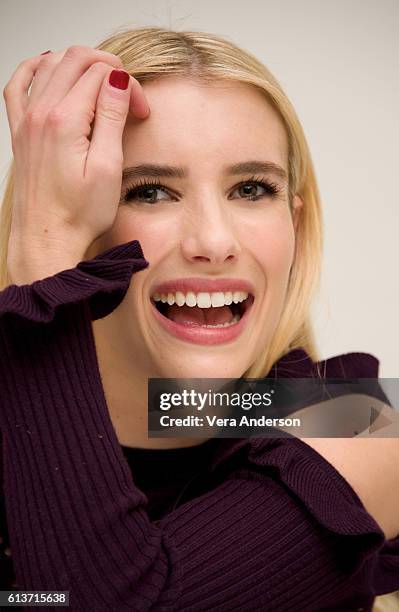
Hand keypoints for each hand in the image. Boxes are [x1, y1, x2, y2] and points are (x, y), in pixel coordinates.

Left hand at [3, 45, 149, 283]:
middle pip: (76, 60)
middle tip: (127, 96)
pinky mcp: (20, 130)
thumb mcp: (107, 168)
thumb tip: (118, 80)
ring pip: (51, 63)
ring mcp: (25, 119)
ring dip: (80, 63)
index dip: (129, 86)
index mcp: (64, 121)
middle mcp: (40, 113)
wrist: (47, 238)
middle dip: (109, 69)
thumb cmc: (79, 213)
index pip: (102, 75)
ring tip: (101, 84)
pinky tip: (51, 69)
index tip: (141, 111)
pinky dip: (37, 67)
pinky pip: (19, 83)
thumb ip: (111, 118)